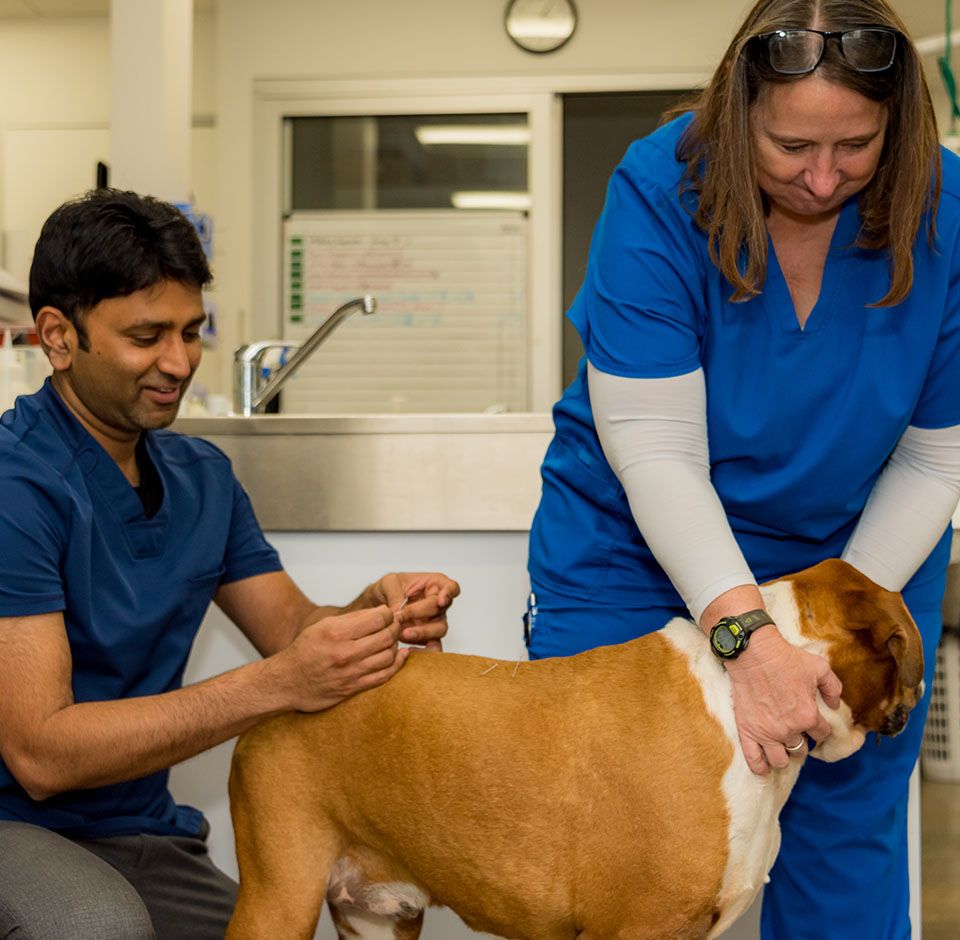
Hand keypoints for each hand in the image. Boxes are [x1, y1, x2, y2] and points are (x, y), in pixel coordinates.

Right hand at [276, 606, 407, 711]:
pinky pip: (383, 676)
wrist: (287, 681)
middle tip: (394, 625)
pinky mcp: (353, 689)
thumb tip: (381, 612)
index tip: (388, 614)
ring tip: (390, 641)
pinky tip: (399, 656)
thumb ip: (353, 618)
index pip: (378, 619)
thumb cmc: (305, 650)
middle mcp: (345, 653)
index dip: (388, 614)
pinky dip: (396, 665)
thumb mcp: (323, 625)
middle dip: (395, 628)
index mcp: (337, 633)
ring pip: (389, 656)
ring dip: (395, 646)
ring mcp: (351, 673)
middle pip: (387, 637)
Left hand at [372, 572, 459, 650]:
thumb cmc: (388, 589)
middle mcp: (438, 603)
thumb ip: (394, 593)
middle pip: (441, 609)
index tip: (440, 601)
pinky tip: (408, 650)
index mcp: (434, 584)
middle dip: (420, 613)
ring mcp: (434, 621)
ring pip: (440, 629)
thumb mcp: (387, 583)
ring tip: (403, 634)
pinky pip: (433, 647)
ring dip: (422, 632)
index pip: (451, 587)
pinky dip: (423, 651)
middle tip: (400, 617)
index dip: (449, 593)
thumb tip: (398, 610)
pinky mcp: (427, 638)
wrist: (378, 606)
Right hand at [726, 627, 842, 774]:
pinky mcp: (748, 731)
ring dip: (784, 755)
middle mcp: (789, 729)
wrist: (753, 653)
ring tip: (781, 746)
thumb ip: (833, 687)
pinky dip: (760, 767)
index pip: (821, 734)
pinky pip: (754, 760)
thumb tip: (835, 705)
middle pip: (801, 749)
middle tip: (794, 731)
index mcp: (808, 716)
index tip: (813, 723)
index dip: (819, 728)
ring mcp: (767, 733)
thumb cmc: (786, 658)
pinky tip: (764, 767)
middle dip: (801, 742)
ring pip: (781, 760)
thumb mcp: (818, 667)